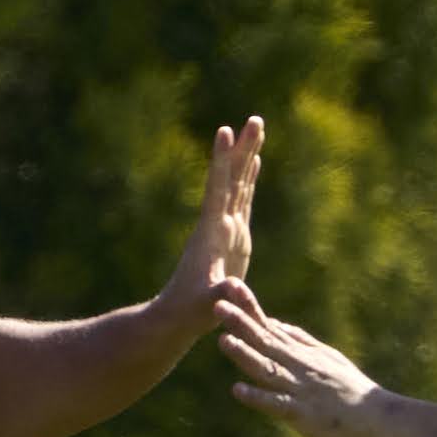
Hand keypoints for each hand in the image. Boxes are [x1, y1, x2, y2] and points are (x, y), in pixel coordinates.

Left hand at [158, 117, 265, 327]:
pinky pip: (243, 200)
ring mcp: (226, 229)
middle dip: (243, 149)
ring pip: (239, 184)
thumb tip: (231, 284)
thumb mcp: (207, 303)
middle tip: (255, 119)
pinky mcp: (234, 238)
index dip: (222, 161)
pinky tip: (254, 162)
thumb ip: (220, 292)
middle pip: (232, 179)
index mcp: (211, 234)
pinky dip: (249, 179)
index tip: (224, 131)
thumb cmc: (190, 312)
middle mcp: (217, 224)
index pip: (217, 189)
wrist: (179, 317)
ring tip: (256, 128)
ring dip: (247, 156)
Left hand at [215, 284, 392, 436]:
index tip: (230, 286)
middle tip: (218, 304)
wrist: (382, 419)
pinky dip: (258, 398)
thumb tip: (274, 323)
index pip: (270, 326)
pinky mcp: (304, 414)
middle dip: (241, 323)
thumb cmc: (353, 390)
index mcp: (303, 354)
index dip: (249, 307)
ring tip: (223, 341)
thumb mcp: (328, 358)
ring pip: (268, 369)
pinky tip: (237, 390)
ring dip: (245, 355)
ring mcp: (301, 389)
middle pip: (266, 342)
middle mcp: (300, 367)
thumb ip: (300, 341)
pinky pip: (277, 405)